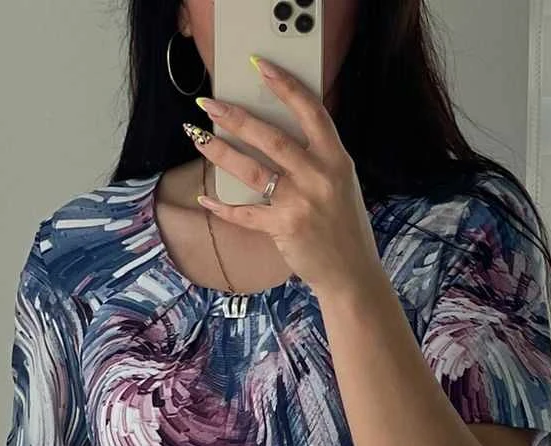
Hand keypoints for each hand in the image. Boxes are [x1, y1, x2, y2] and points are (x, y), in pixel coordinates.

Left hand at [190, 57, 381, 298]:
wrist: (351, 273)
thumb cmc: (344, 226)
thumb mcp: (341, 183)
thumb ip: (317, 157)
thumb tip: (276, 132)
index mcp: (336, 159)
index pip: (310, 111)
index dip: (285, 86)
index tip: (260, 66)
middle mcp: (319, 177)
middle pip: (271, 137)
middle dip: (236, 117)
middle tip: (209, 103)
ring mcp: (300, 203)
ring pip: (252, 170)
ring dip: (221, 151)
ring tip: (198, 136)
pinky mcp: (284, 228)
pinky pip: (245, 213)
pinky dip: (222, 206)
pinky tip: (205, 197)